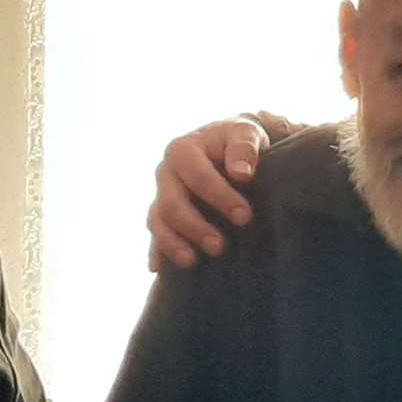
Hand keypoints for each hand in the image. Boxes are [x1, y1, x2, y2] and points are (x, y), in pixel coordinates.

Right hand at [146, 117, 268, 269]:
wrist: (226, 145)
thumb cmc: (238, 140)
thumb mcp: (245, 133)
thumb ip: (244, 147)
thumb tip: (242, 173)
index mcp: (183, 150)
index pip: (198, 177)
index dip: (220, 197)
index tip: (245, 217)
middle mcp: (166, 173)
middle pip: (172, 204)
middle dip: (195, 227)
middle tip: (220, 247)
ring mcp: (161, 194)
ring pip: (158, 222)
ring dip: (173, 243)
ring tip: (193, 262)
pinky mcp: (163, 214)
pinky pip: (155, 233)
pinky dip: (157, 250)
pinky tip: (160, 268)